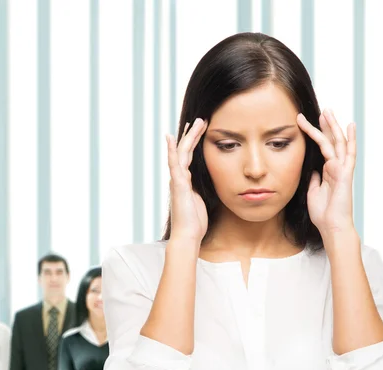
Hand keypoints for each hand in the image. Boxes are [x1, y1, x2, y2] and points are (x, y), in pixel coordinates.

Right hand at [166, 118, 208, 244]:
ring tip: (196, 122)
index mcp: (186, 182)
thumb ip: (203, 191)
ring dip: (188, 137)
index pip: (190, 157)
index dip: (196, 143)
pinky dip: (171, 150)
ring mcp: (177, 180)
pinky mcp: (178, 185)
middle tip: (201, 120)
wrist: (187, 235)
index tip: (202, 130)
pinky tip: (170, 138)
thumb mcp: (203, 202)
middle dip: (193, 135)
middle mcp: (180, 178)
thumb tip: (212, 186)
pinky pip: (174, 164)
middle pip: (186, 150)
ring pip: (182, 153)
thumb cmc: (195, 223)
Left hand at [297, 110, 356, 238]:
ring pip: (338, 143)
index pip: (323, 149)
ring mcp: (342, 169)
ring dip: (333, 127)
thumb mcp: (313, 193)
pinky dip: (350, 139)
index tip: (306, 123)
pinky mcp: (345, 173)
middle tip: (321, 110)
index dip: (316, 134)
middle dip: (326, 126)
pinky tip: (350, 125)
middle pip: (331, 142)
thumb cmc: (323, 214)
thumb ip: (313, 180)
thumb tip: (312, 170)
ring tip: (327, 111)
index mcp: (328, 172)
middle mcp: (336, 168)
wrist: (332, 227)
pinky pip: (348, 153)